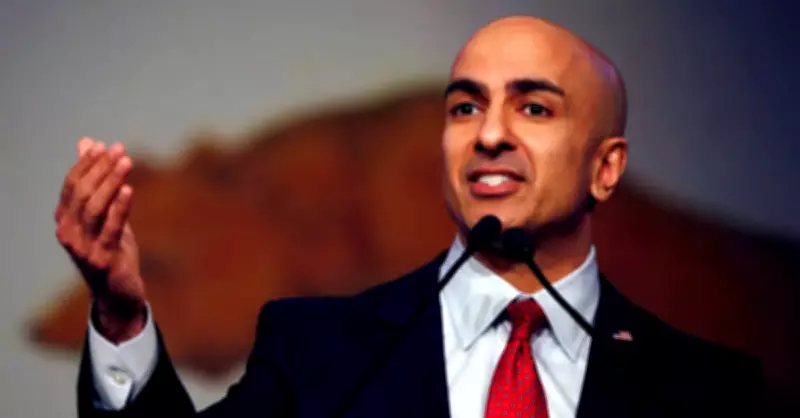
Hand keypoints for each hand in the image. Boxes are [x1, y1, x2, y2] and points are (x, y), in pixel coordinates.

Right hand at [55, 137, 145, 342]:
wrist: (118, 293)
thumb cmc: (111, 249)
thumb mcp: (104, 214)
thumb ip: (96, 180)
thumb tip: (87, 142)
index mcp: (65, 220)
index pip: (72, 185)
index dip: (88, 164)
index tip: (105, 146)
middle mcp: (68, 233)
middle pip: (82, 194)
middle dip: (101, 169)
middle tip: (120, 151)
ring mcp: (83, 248)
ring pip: (94, 208)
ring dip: (111, 182)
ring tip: (126, 163)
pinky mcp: (102, 259)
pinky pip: (111, 229)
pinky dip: (119, 208)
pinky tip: (128, 189)